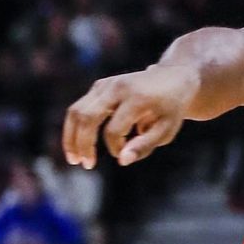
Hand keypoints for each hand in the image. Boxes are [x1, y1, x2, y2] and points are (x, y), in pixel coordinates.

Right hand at [63, 63, 201, 168]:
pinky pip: (80, 107)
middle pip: (87, 117)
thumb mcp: (166, 130)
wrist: (172, 79)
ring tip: (74, 159)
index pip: (114, 129)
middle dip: (82, 143)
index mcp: (136, 98)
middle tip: (83, 164)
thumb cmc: (171, 110)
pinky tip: (79, 145)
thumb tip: (121, 161)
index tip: (123, 155)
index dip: (115, 147)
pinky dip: (76, 127)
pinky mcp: (99, 86)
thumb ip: (144, 145)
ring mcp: (105, 84)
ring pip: (77, 111)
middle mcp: (116, 88)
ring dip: (71, 136)